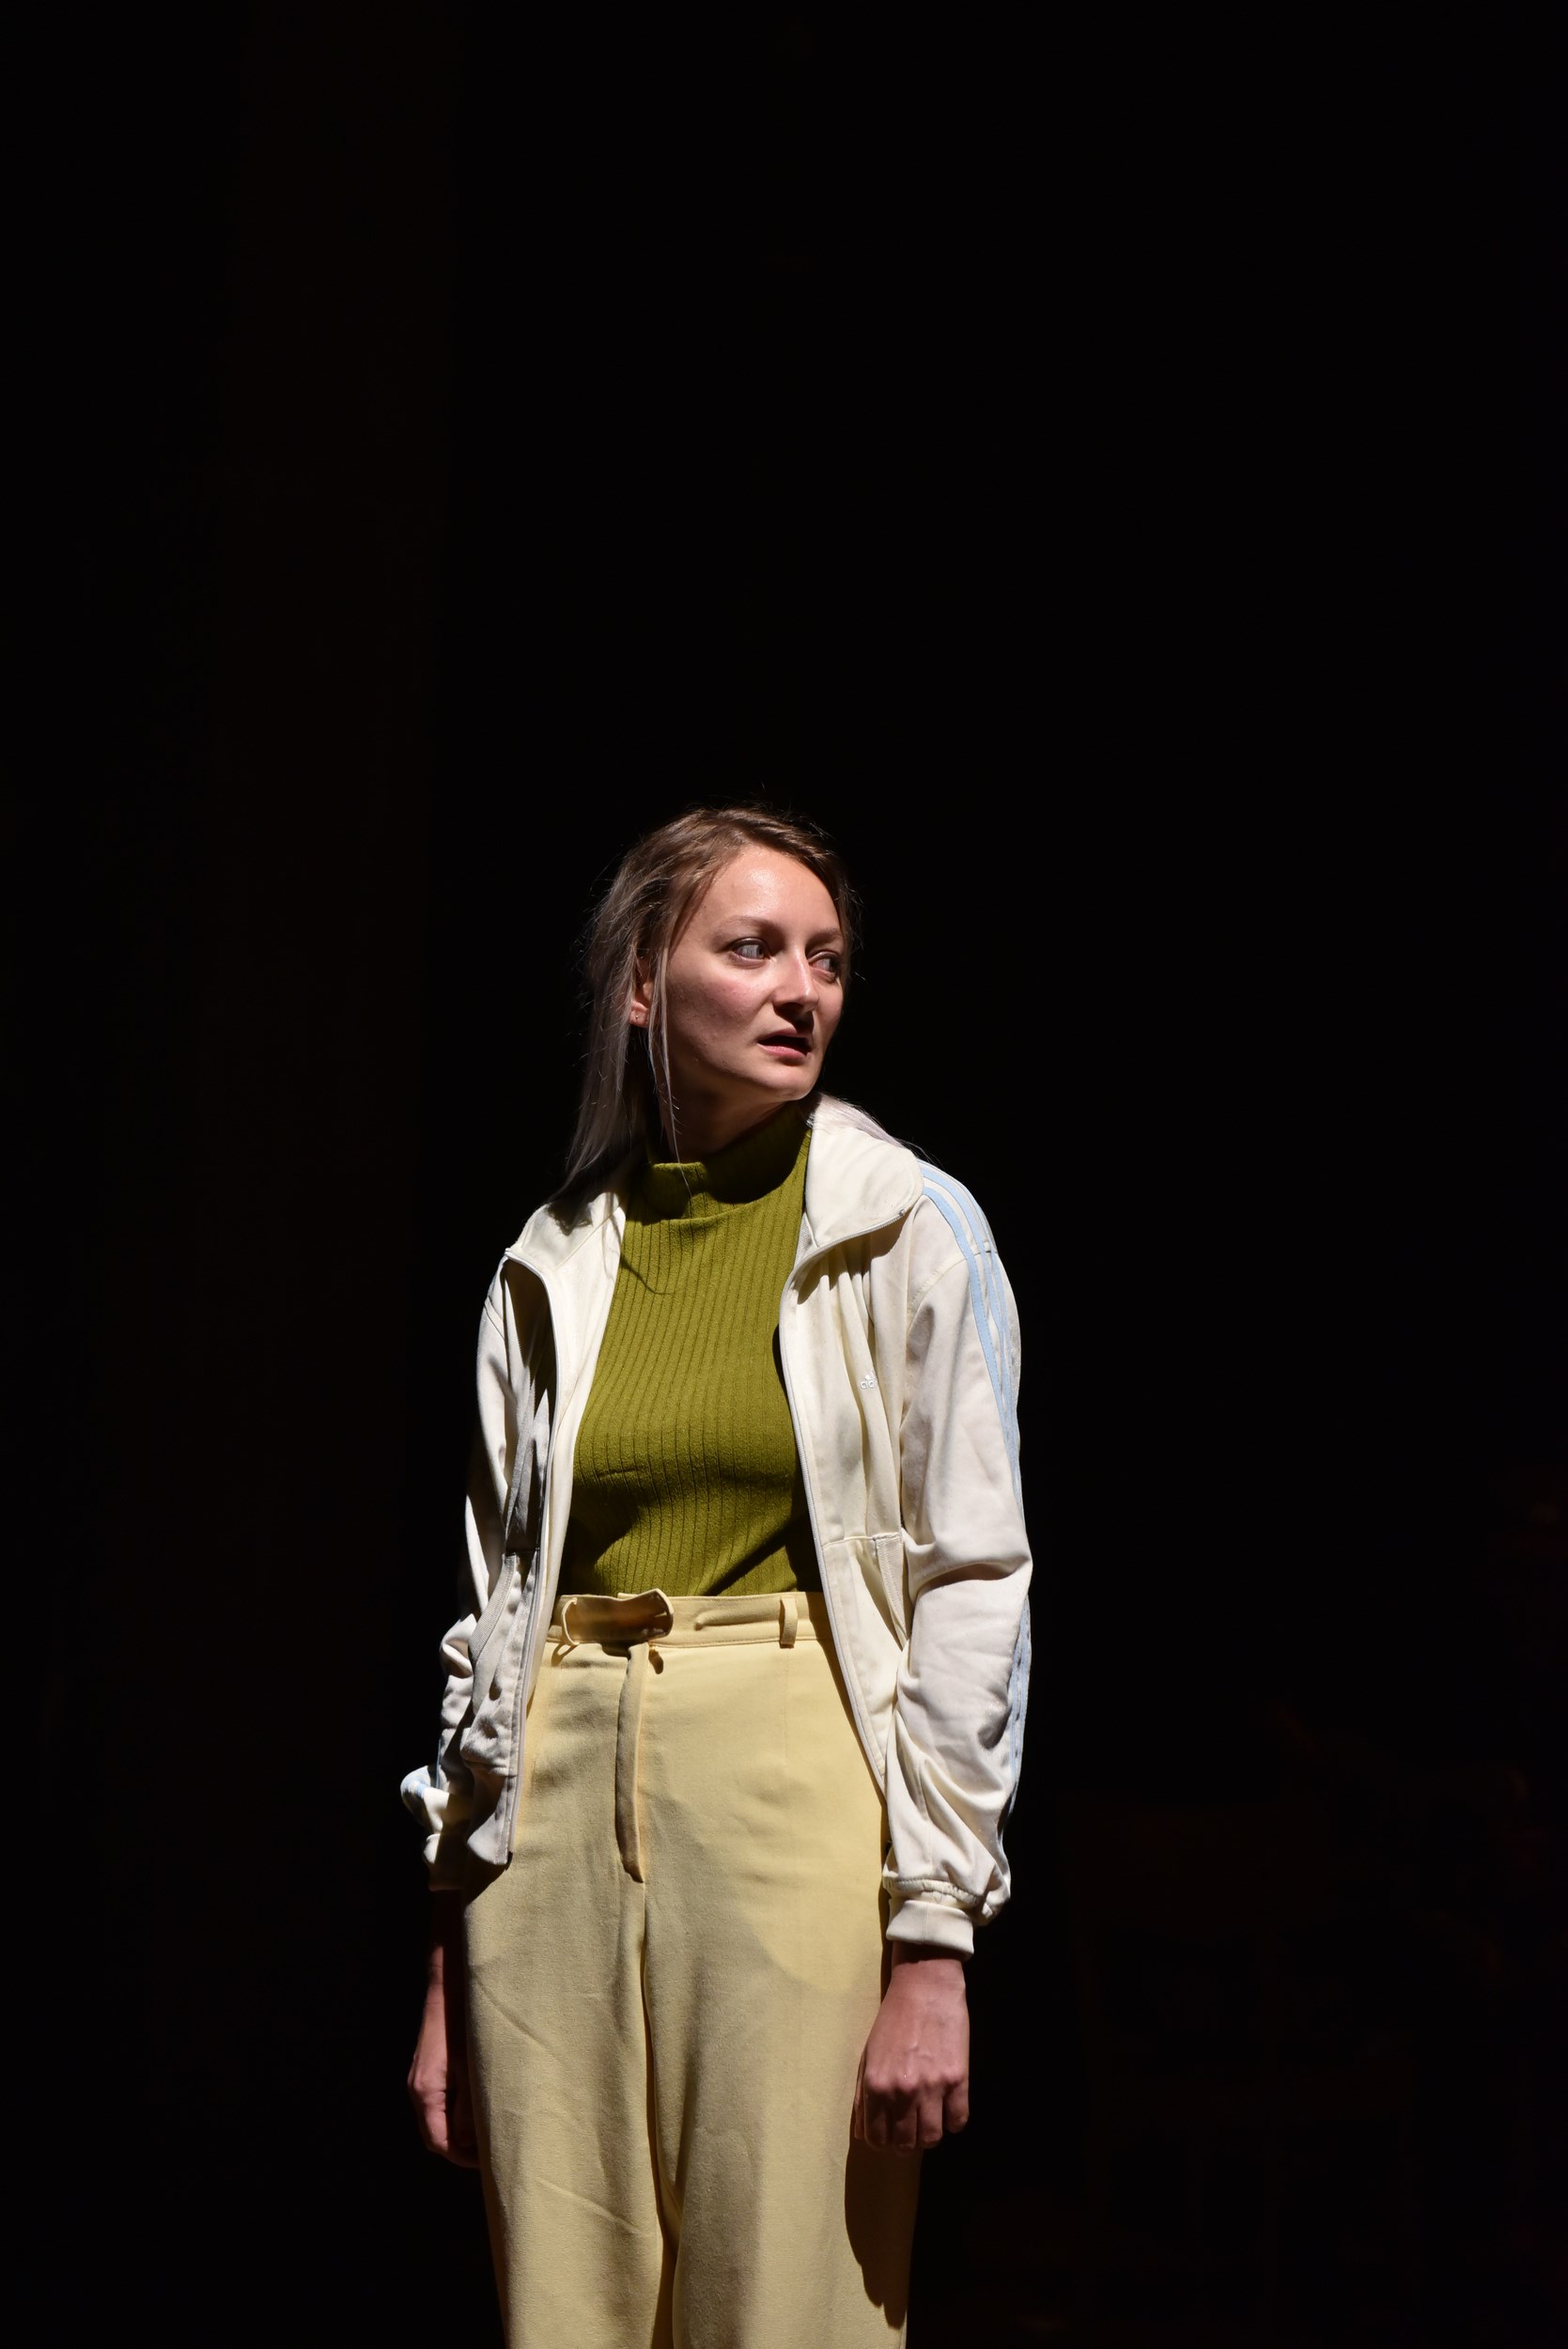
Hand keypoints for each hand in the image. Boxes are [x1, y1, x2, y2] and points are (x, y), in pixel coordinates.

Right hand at [407, 1892, 479, 2167]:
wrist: (454, 1971)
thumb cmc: (467, 2016)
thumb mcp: (474, 2065)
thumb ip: (470, 2107)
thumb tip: (472, 2142)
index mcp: (425, 2091)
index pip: (440, 2143)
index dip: (467, 2159)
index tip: (497, 2160)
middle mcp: (421, 2087)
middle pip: (440, 2133)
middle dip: (469, 2145)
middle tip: (504, 2145)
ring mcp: (427, 2074)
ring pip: (446, 2115)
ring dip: (470, 2125)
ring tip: (503, 2123)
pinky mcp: (438, 2062)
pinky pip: (450, 2096)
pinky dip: (468, 2105)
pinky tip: (493, 2096)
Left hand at [853, 1945, 969, 2151]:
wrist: (925, 1986)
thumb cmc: (893, 2019)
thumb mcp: (868, 2055)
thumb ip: (862, 2096)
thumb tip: (863, 2133)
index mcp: (875, 2085)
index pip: (876, 2139)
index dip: (883, 2141)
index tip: (890, 2133)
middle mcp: (901, 2091)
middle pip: (904, 2144)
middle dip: (906, 2141)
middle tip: (911, 2127)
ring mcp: (932, 2087)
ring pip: (931, 2139)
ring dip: (930, 2135)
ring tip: (930, 2120)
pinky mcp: (958, 2080)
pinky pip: (958, 2121)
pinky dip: (954, 2121)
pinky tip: (949, 2108)